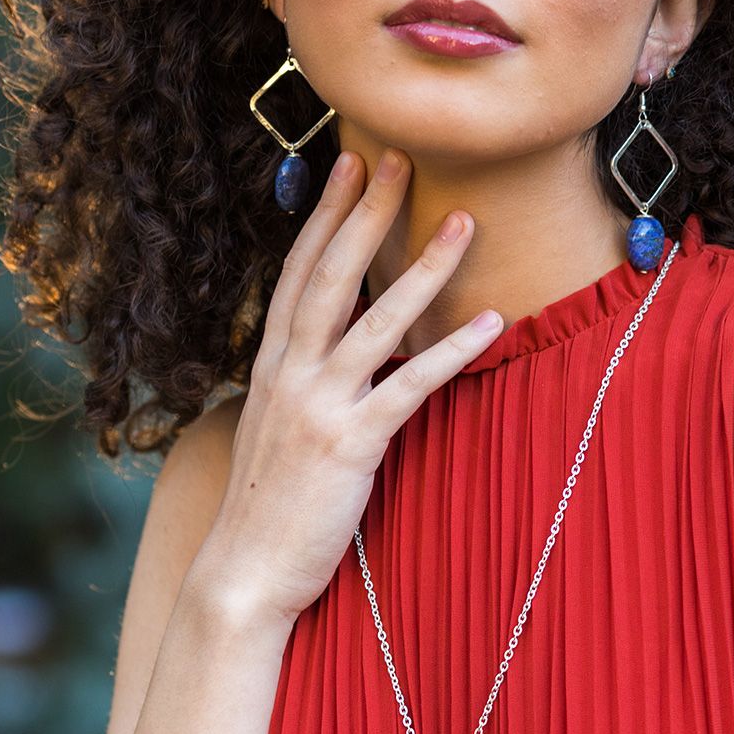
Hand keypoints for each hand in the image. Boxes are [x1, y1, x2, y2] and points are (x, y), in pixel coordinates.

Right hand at [201, 146, 503, 624]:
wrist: (242, 572)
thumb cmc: (263, 508)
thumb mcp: (272, 433)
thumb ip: (297, 390)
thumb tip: (327, 365)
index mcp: (270, 368)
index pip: (298, 276)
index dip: (325, 218)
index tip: (348, 167)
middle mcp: (289, 375)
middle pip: (332, 277)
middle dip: (367, 215)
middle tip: (400, 160)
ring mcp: (317, 407)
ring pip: (375, 321)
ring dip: (422, 270)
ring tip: (463, 225)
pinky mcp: (349, 445)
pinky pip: (409, 387)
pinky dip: (452, 352)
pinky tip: (491, 324)